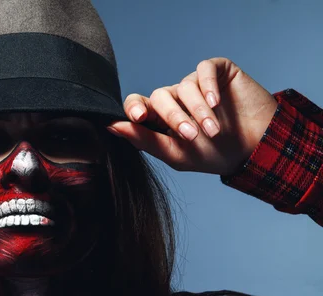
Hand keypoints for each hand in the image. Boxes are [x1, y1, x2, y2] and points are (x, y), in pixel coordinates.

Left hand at [108, 57, 277, 174]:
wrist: (255, 148)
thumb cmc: (213, 154)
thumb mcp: (176, 153)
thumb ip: (144, 139)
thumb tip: (111, 126)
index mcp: (159, 118)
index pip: (136, 104)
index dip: (133, 107)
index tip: (138, 117)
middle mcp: (174, 98)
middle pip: (159, 97)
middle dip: (173, 117)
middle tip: (191, 136)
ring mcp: (194, 84)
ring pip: (183, 87)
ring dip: (197, 110)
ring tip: (213, 129)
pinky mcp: (216, 71)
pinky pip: (203, 69)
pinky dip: (207, 85)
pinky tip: (216, 102)